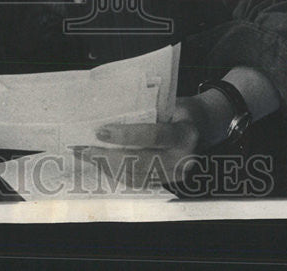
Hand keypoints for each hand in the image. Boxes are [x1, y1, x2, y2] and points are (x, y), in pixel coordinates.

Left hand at [93, 96, 214, 186]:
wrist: (201, 125)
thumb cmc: (180, 110)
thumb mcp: (169, 103)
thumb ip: (146, 110)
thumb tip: (108, 113)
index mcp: (185, 134)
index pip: (154, 136)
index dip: (126, 135)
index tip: (101, 131)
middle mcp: (182, 159)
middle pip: (140, 162)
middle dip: (108, 156)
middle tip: (85, 148)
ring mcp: (174, 175)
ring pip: (135, 176)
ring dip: (107, 167)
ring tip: (86, 156)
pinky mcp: (166, 182)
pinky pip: (137, 181)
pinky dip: (116, 173)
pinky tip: (101, 164)